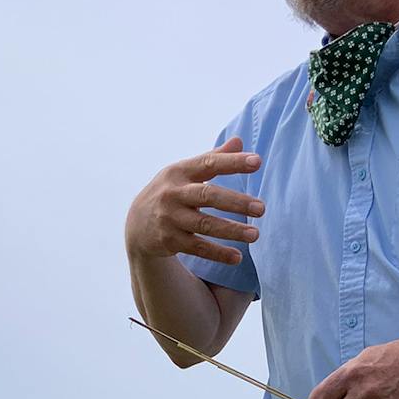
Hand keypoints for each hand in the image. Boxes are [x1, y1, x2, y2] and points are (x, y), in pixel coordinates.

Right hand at [125, 136, 265, 268]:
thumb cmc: (171, 192)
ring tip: (255, 235)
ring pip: (204, 225)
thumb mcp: (186, 172)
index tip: (257, 162)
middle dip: (236, 202)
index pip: (209, 164)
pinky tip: (237, 257)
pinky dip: (218, 253)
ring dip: (231, 230)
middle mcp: (173, 194)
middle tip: (261, 208)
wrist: (136, 224)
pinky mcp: (170, 241)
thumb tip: (239, 140)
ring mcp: (170, 218)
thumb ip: (213, 157)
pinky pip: (198, 248)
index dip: (233, 162)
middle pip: (208, 196)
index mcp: (180, 172)